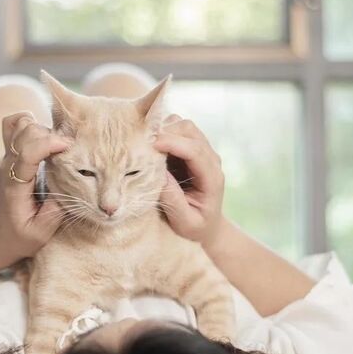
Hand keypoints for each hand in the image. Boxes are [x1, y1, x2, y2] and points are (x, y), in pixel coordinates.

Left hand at [0, 112, 71, 269]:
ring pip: (19, 124)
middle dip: (50, 134)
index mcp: (14, 186)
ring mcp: (6, 158)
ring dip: (42, 128)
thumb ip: (56, 209)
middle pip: (25, 131)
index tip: (69, 147)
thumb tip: (72, 184)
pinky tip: (44, 137)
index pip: (27, 153)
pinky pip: (15, 126)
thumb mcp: (41, 233)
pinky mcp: (10, 154)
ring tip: (57, 146)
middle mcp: (7, 166)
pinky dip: (31, 123)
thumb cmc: (20, 237)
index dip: (49, 143)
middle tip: (68, 151)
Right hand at [153, 115, 226, 247]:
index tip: (150, 144)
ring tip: (143, 144)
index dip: (173, 143)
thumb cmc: (195, 228)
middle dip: (165, 131)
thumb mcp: (185, 222)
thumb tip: (158, 175)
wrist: (207, 226)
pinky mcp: (191, 149)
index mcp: (212, 177)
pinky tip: (149, 146)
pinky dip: (162, 133)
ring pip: (182, 126)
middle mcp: (210, 159)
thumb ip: (173, 200)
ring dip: (163, 130)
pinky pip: (176, 131)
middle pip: (189, 130)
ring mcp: (202, 151)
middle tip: (140, 142)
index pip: (195, 151)